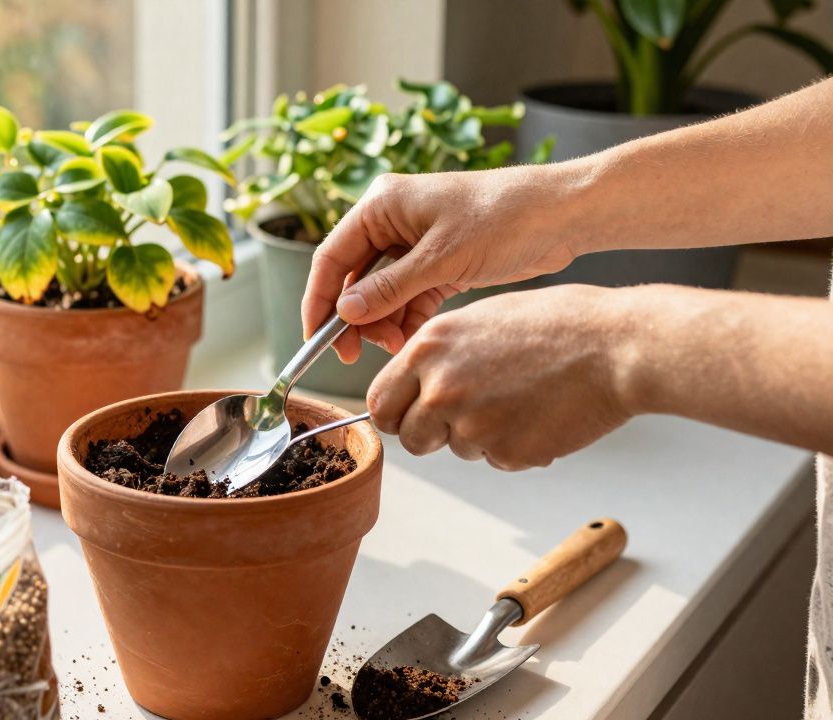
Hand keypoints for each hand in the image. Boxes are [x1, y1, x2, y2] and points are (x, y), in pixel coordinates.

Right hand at [303, 165, 586, 362]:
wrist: (563, 214)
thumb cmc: (505, 218)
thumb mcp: (442, 258)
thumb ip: (389, 288)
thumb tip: (344, 312)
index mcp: (382, 204)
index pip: (332, 257)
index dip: (319, 300)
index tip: (316, 339)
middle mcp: (392, 219)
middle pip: (354, 278)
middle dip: (356, 317)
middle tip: (358, 354)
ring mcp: (414, 241)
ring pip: (380, 292)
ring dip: (383, 322)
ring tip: (397, 346)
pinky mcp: (438, 261)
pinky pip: (408, 296)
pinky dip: (406, 318)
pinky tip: (411, 339)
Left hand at [368, 285, 635, 470]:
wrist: (617, 346)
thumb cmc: (558, 324)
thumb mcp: (478, 320)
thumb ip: (437, 355)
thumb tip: (413, 386)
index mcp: (429, 349)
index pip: (381, 403)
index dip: (396, 413)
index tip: (409, 415)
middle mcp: (442, 387)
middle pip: (410, 437)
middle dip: (432, 434)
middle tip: (468, 416)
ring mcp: (473, 424)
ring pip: (457, 449)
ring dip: (480, 437)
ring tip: (520, 399)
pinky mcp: (507, 453)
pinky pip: (496, 460)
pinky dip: (515, 446)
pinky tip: (541, 413)